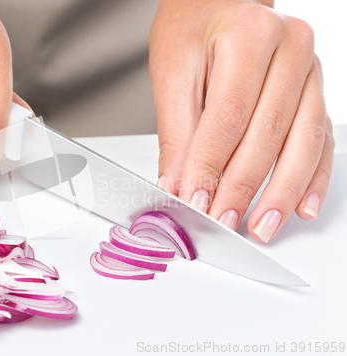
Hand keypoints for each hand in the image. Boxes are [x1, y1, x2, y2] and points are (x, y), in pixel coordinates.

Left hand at [150, 0, 333, 241]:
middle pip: (268, 133)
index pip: (230, 116)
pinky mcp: (314, 91)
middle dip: (243, 186)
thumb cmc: (192, 29)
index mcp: (250, 35)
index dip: (212, 166)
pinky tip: (301, 205)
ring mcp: (310, 71)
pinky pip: (320, 139)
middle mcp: (290, 49)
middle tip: (224, 221)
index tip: (197, 201)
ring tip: (263, 226)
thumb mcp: (173, 74)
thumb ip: (179, 133)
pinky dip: (311, 177)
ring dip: (281, 192)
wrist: (216, 2)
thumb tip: (180, 185)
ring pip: (302, 141)